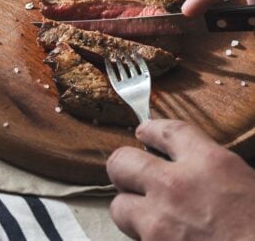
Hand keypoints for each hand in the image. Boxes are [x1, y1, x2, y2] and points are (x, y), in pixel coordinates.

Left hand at [107, 120, 254, 239]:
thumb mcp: (246, 184)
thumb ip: (214, 170)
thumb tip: (195, 167)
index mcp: (211, 163)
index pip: (168, 131)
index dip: (150, 130)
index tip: (143, 131)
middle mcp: (177, 185)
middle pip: (123, 160)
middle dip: (124, 168)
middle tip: (130, 175)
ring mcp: (160, 219)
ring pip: (118, 205)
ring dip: (129, 210)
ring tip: (144, 215)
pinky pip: (134, 237)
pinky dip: (143, 238)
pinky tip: (161, 239)